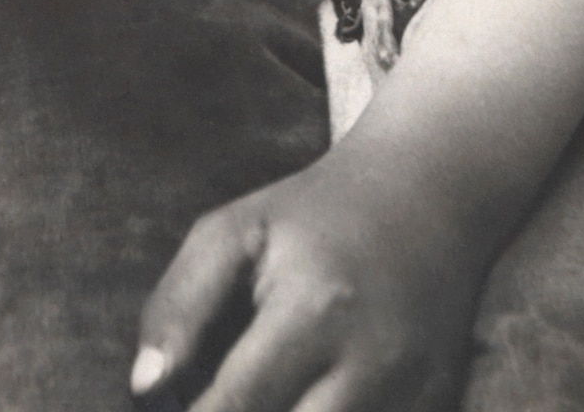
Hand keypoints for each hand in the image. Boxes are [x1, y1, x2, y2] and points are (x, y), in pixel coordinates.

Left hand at [133, 138, 488, 411]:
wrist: (429, 193)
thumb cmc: (314, 214)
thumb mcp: (235, 231)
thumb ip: (180, 305)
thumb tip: (144, 387)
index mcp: (314, 310)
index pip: (238, 405)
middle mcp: (372, 363)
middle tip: (219, 402)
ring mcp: (414, 393)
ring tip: (271, 391)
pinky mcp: (439, 407)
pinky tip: (308, 394)